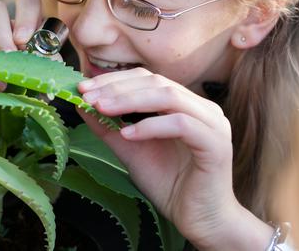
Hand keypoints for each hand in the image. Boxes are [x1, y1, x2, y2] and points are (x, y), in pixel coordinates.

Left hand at [77, 68, 273, 249]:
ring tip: (102, 109)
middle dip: (118, 88)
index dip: (114, 80)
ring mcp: (212, 123)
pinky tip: (128, 134)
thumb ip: (109, 127)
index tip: (83, 88)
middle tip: (88, 97)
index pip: (147, 78)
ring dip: (130, 100)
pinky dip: (151, 126)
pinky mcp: (216, 144)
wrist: (199, 220)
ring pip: (169, 97)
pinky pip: (181, 125)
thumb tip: (82, 104)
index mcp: (184, 104)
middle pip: (156, 82)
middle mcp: (201, 107)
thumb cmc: (169, 184)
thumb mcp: (130, 150)